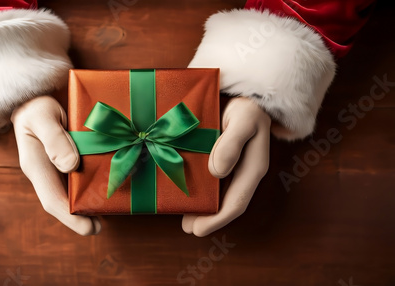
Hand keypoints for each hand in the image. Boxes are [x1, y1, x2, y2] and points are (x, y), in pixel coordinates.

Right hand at [11, 96, 100, 235]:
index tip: (91, 228)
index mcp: (36, 166)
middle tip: (102, 224)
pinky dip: (94, 184)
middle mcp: (47, 172)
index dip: (71, 218)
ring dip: (90, 203)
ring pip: (73, 192)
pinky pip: (81, 177)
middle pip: (64, 202)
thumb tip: (70, 166)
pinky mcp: (69, 159)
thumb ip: (54, 139)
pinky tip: (109, 185)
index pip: (52, 200)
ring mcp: (58, 167)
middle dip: (83, 216)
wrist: (35, 94)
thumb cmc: (36, 104)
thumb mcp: (41, 116)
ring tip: (110, 209)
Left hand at [182, 97, 270, 236]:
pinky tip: (184, 191)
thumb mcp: (244, 119)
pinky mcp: (220, 159)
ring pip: (217, 195)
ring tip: (182, 215)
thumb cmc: (246, 105)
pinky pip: (210, 180)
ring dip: (201, 207)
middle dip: (207, 218)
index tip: (197, 229)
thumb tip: (217, 171)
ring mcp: (232, 167)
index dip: (217, 219)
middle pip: (225, 203)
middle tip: (186, 227)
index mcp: (253, 168)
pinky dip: (198, 190)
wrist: (243, 92)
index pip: (236, 203)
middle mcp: (242, 172)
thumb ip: (232, 143)